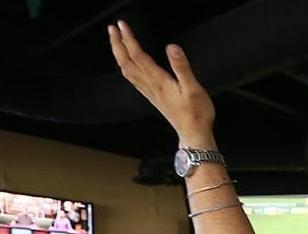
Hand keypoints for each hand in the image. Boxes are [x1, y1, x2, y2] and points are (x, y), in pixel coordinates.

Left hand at [108, 21, 216, 148]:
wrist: (193, 133)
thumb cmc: (196, 112)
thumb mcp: (193, 88)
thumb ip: (181, 67)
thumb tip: (172, 47)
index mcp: (158, 80)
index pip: (138, 55)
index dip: (129, 39)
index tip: (122, 25)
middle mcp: (150, 85)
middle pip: (126, 62)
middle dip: (118, 44)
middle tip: (112, 28)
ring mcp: (149, 91)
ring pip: (127, 70)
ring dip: (119, 54)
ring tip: (115, 41)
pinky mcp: (152, 96)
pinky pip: (133, 79)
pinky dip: (125, 67)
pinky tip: (125, 64)